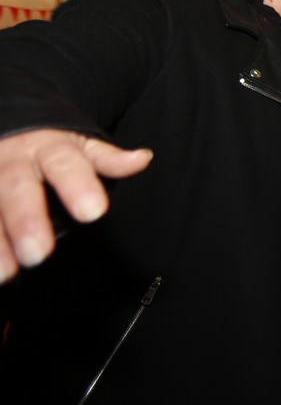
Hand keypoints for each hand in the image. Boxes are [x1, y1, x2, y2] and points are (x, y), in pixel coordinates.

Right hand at [0, 129, 152, 282]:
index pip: (65, 163)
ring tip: (6, 273)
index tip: (94, 211)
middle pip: (18, 188)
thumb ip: (107, 159)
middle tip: (39, 254)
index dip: (78, 185)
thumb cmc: (48, 147)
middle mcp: (12, 162)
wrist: (4, 130)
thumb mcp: (79, 145)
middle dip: (26, 220)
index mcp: (48, 147)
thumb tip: (142, 158)